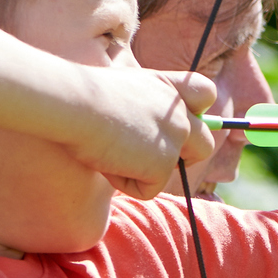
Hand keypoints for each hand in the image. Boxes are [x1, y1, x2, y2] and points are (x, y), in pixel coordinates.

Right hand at [72, 67, 216, 198]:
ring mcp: (177, 138)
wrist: (72, 103)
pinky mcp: (163, 163)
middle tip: (150, 161)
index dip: (198, 112)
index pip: (205, 94)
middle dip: (184, 157)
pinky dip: (125, 184)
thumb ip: (145, 106)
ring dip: (149, 173)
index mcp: (169, 88)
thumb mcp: (122, 90)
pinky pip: (149, 189)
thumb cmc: (82, 95)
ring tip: (113, 157)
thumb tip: (143, 132)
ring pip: (177, 170)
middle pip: (205, 143)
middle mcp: (180, 113)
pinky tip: (106, 164)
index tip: (182, 124)